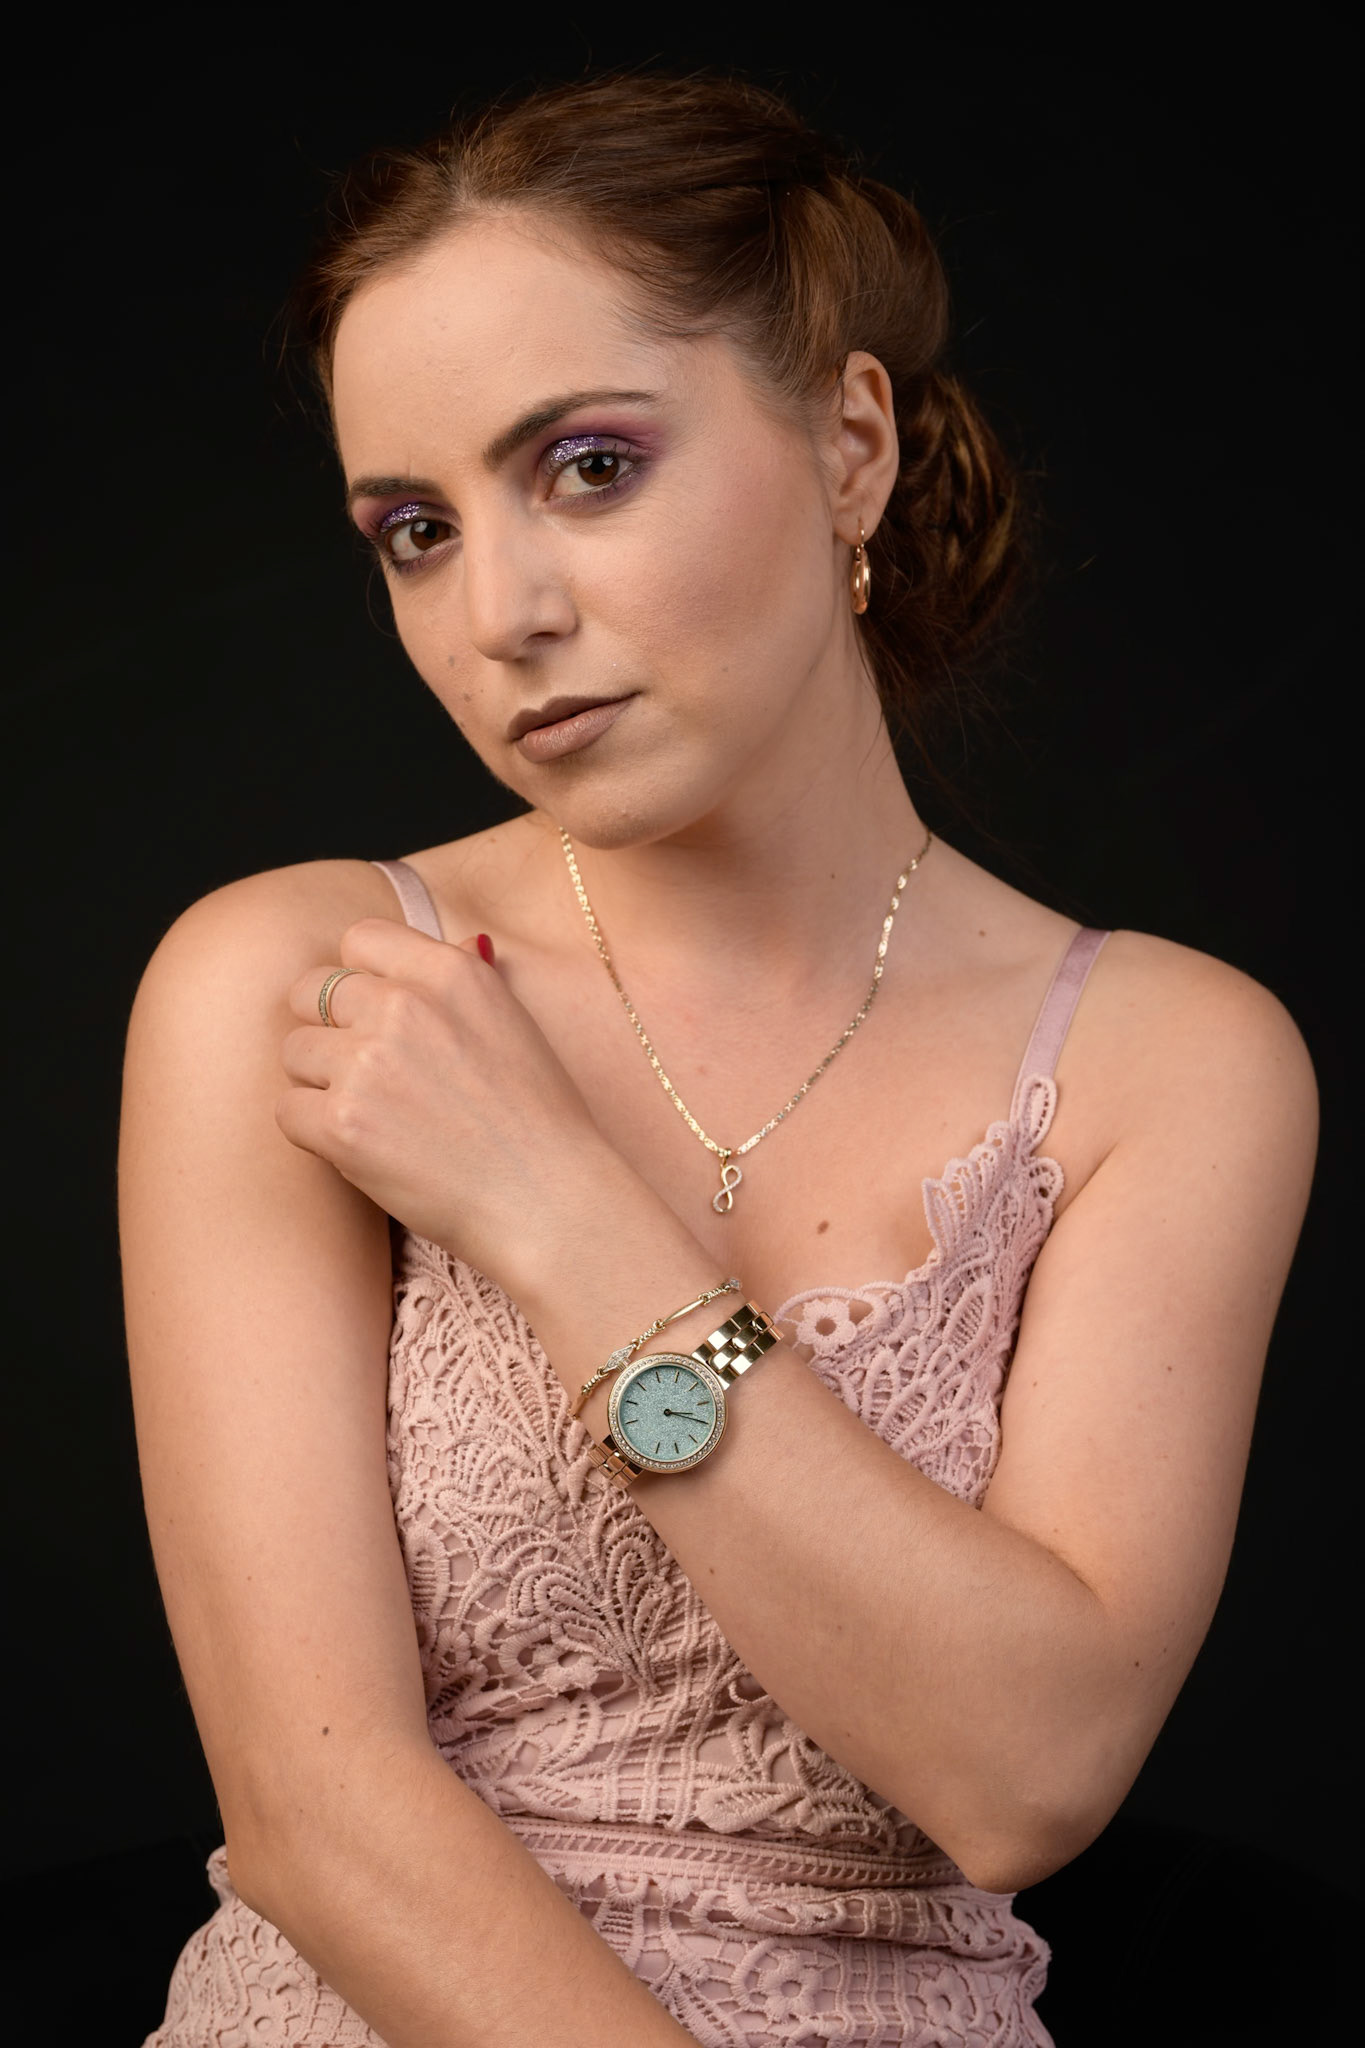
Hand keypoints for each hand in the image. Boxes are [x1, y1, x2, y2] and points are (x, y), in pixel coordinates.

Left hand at [276, 918, 612, 1294]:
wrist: (546, 1200)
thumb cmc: (539, 1120)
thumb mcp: (515, 1024)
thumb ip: (470, 980)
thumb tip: (470, 941)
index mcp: (449, 971)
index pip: (360, 939)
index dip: (361, 979)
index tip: (379, 1017)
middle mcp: (402, 1005)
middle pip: (311, 990)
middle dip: (329, 1029)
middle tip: (366, 1074)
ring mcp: (367, 1063)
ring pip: (294, 1051)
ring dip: (320, 1083)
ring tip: (372, 1116)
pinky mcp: (341, 1123)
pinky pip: (287, 1111)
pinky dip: (314, 1133)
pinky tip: (361, 1149)